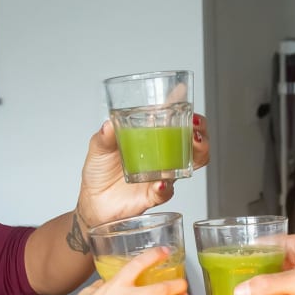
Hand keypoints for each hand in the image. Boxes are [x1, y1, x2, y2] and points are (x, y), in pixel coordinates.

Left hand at [76, 114, 209, 226]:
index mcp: (151, 139)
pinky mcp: (153, 194)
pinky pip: (165, 191)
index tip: (182, 91)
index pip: (173, 120)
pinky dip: (165, 187)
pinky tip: (161, 182)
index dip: (182, 106)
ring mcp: (162, 175)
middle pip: (194, 140)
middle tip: (194, 124)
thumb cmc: (100, 171)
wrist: (94, 202)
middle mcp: (162, 156)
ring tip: (193, 143)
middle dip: (201, 130)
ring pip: (192, 163)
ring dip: (198, 152)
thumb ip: (104, 136)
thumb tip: (109, 124)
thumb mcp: (98, 147)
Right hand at [231, 235, 294, 294]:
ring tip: (244, 292)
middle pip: (272, 262)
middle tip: (235, 277)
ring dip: (263, 287)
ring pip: (278, 280)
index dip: (252, 249)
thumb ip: (269, 285)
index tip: (234, 256)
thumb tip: (244, 290)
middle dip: (255, 271)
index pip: (271, 242)